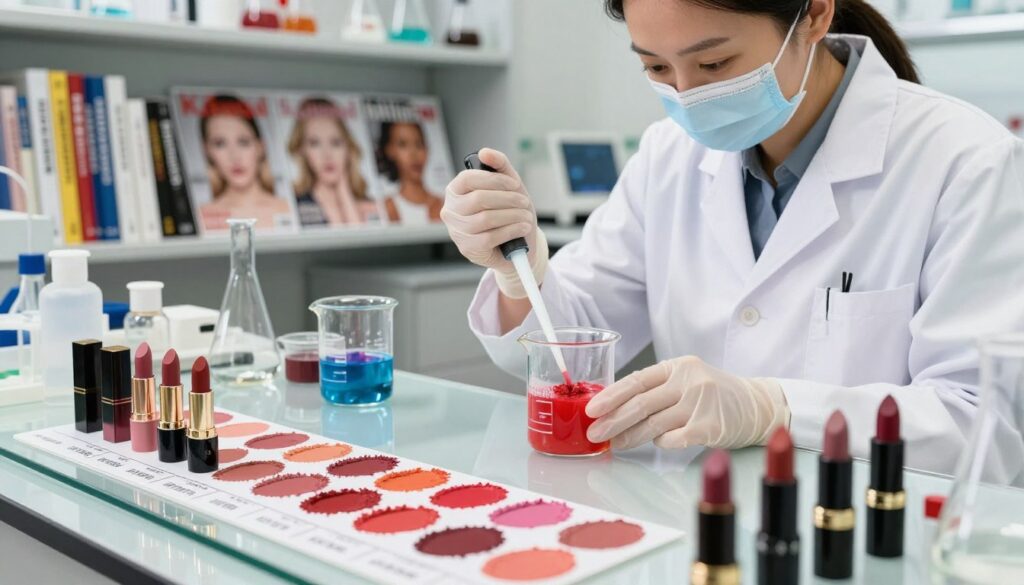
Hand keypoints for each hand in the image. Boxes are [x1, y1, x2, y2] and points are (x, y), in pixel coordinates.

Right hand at [441, 148, 546, 297]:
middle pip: (479, 199)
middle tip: (524, 203)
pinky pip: (489, 237)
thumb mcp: (507, 185)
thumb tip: (485, 153)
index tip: (514, 184)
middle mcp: (450, 210)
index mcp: (455, 190)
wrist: (515, 244)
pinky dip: (511, 231)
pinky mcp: (467, 248)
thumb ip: (498, 165)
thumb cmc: (507, 212)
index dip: (494, 180)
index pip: (468, 179)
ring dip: (512, 216)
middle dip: (508, 199)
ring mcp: (457, 231)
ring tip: (526, 217)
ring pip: (485, 219)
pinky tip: (522, 228)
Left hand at [585, 356, 789, 450]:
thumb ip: (658, 389)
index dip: (612, 396)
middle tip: (595, 434)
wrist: (759, 405)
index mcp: (677, 367)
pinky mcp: (710, 426)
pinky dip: (661, 443)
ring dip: (630, 436)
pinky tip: (655, 444)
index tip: (592, 409)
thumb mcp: (686, 380)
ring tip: (615, 445)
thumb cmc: (715, 395)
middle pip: (641, 403)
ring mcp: (700, 403)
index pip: (637, 380)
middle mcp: (688, 381)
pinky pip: (674, 438)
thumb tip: (616, 408)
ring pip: (654, 424)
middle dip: (613, 420)